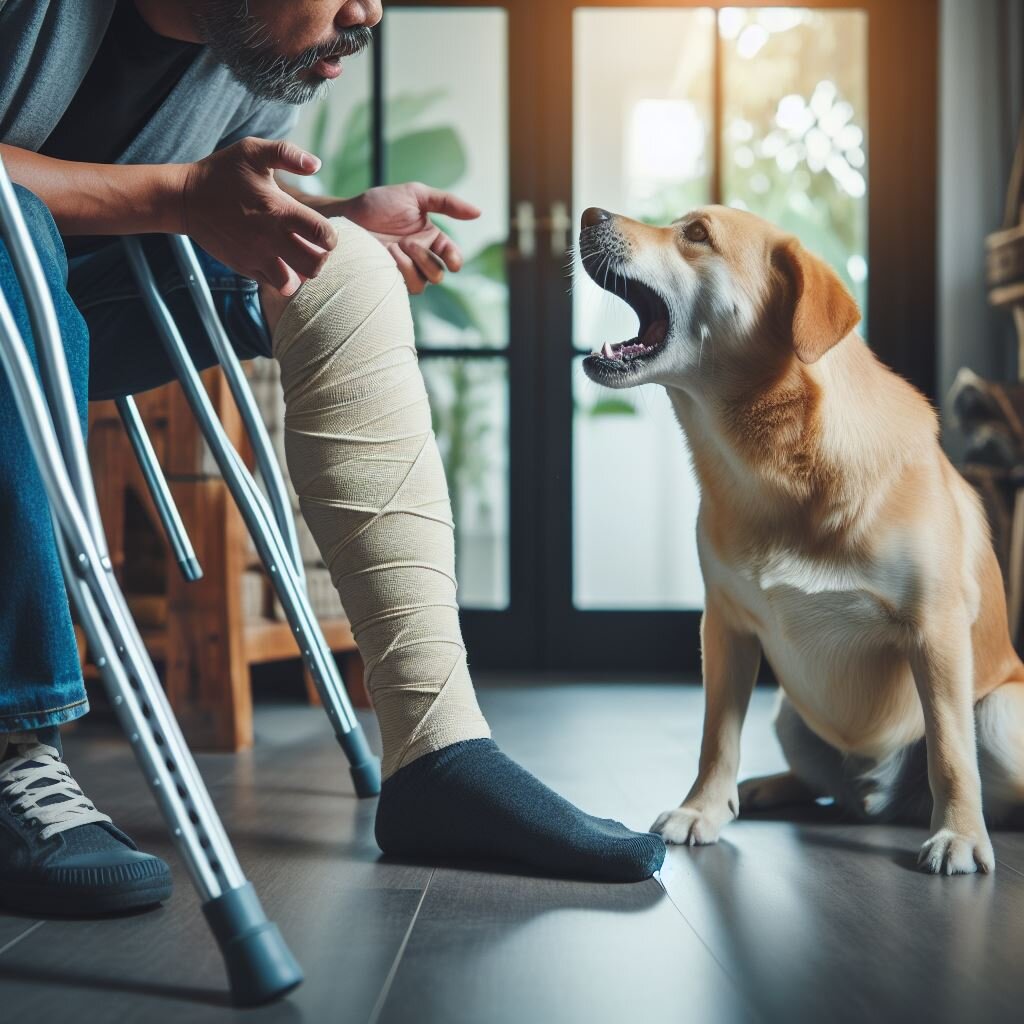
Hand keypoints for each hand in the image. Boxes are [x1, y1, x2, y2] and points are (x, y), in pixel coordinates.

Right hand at [181, 137, 337, 295]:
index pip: (323, 235)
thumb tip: (317, 164)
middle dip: (321, 259)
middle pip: (314, 265)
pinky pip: (272, 285)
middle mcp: (270, 238)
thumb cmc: (223, 172)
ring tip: (297, 259)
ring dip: (301, 274)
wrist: (184, 199)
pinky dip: (281, 279)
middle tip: (314, 248)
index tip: (324, 232)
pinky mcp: (244, 268)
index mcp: (279, 211)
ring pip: (293, 283)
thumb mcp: (253, 151)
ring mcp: (256, 256)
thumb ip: (287, 153)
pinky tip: (279, 262)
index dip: (331, 237)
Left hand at [331, 182, 480, 293]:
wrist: (346, 216)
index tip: (451, 259)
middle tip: (408, 242)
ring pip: (423, 284)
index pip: (452, 256)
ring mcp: (404, 270)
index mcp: (431, 239)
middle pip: (439, 274)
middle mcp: (420, 257)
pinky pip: (404, 288)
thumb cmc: (378, 204)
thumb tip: (479, 213)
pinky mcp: (388, 280)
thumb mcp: (415, 194)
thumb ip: (447, 202)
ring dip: (412, 267)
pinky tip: (386, 256)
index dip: (455, 260)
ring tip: (394, 248)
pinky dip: (400, 272)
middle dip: (427, 260)